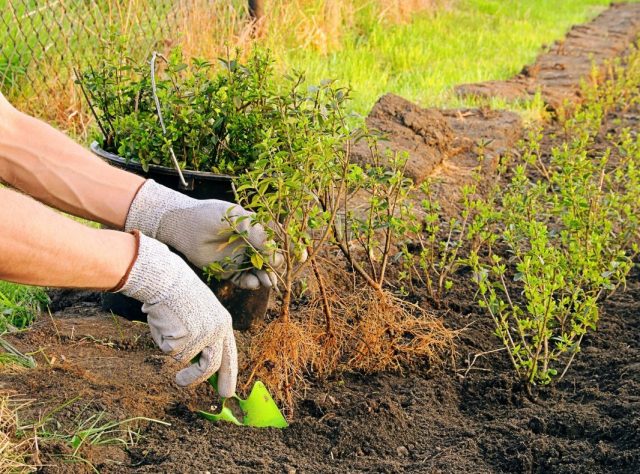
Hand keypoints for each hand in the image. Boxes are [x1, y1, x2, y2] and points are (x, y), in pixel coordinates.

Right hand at [117, 232, 236, 394]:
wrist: (166, 278)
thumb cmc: (178, 295)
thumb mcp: (199, 314)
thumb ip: (203, 337)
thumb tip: (197, 364)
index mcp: (224, 323)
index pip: (230, 354)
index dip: (229, 374)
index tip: (228, 391)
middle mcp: (217, 331)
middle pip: (213, 366)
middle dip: (204, 381)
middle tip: (193, 388)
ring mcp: (202, 335)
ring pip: (187, 360)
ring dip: (176, 357)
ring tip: (169, 339)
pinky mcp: (186, 338)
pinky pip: (171, 351)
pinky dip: (164, 342)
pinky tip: (164, 324)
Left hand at [125, 180, 281, 288]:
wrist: (183, 226)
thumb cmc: (210, 216)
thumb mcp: (239, 220)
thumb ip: (259, 235)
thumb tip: (276, 255)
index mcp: (256, 228)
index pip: (279, 239)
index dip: (291, 248)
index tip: (301, 257)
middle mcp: (250, 244)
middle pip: (272, 259)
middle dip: (278, 267)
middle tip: (281, 274)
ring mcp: (240, 258)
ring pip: (260, 272)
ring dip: (267, 278)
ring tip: (268, 282)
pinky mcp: (228, 271)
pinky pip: (244, 280)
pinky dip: (251, 283)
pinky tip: (253, 282)